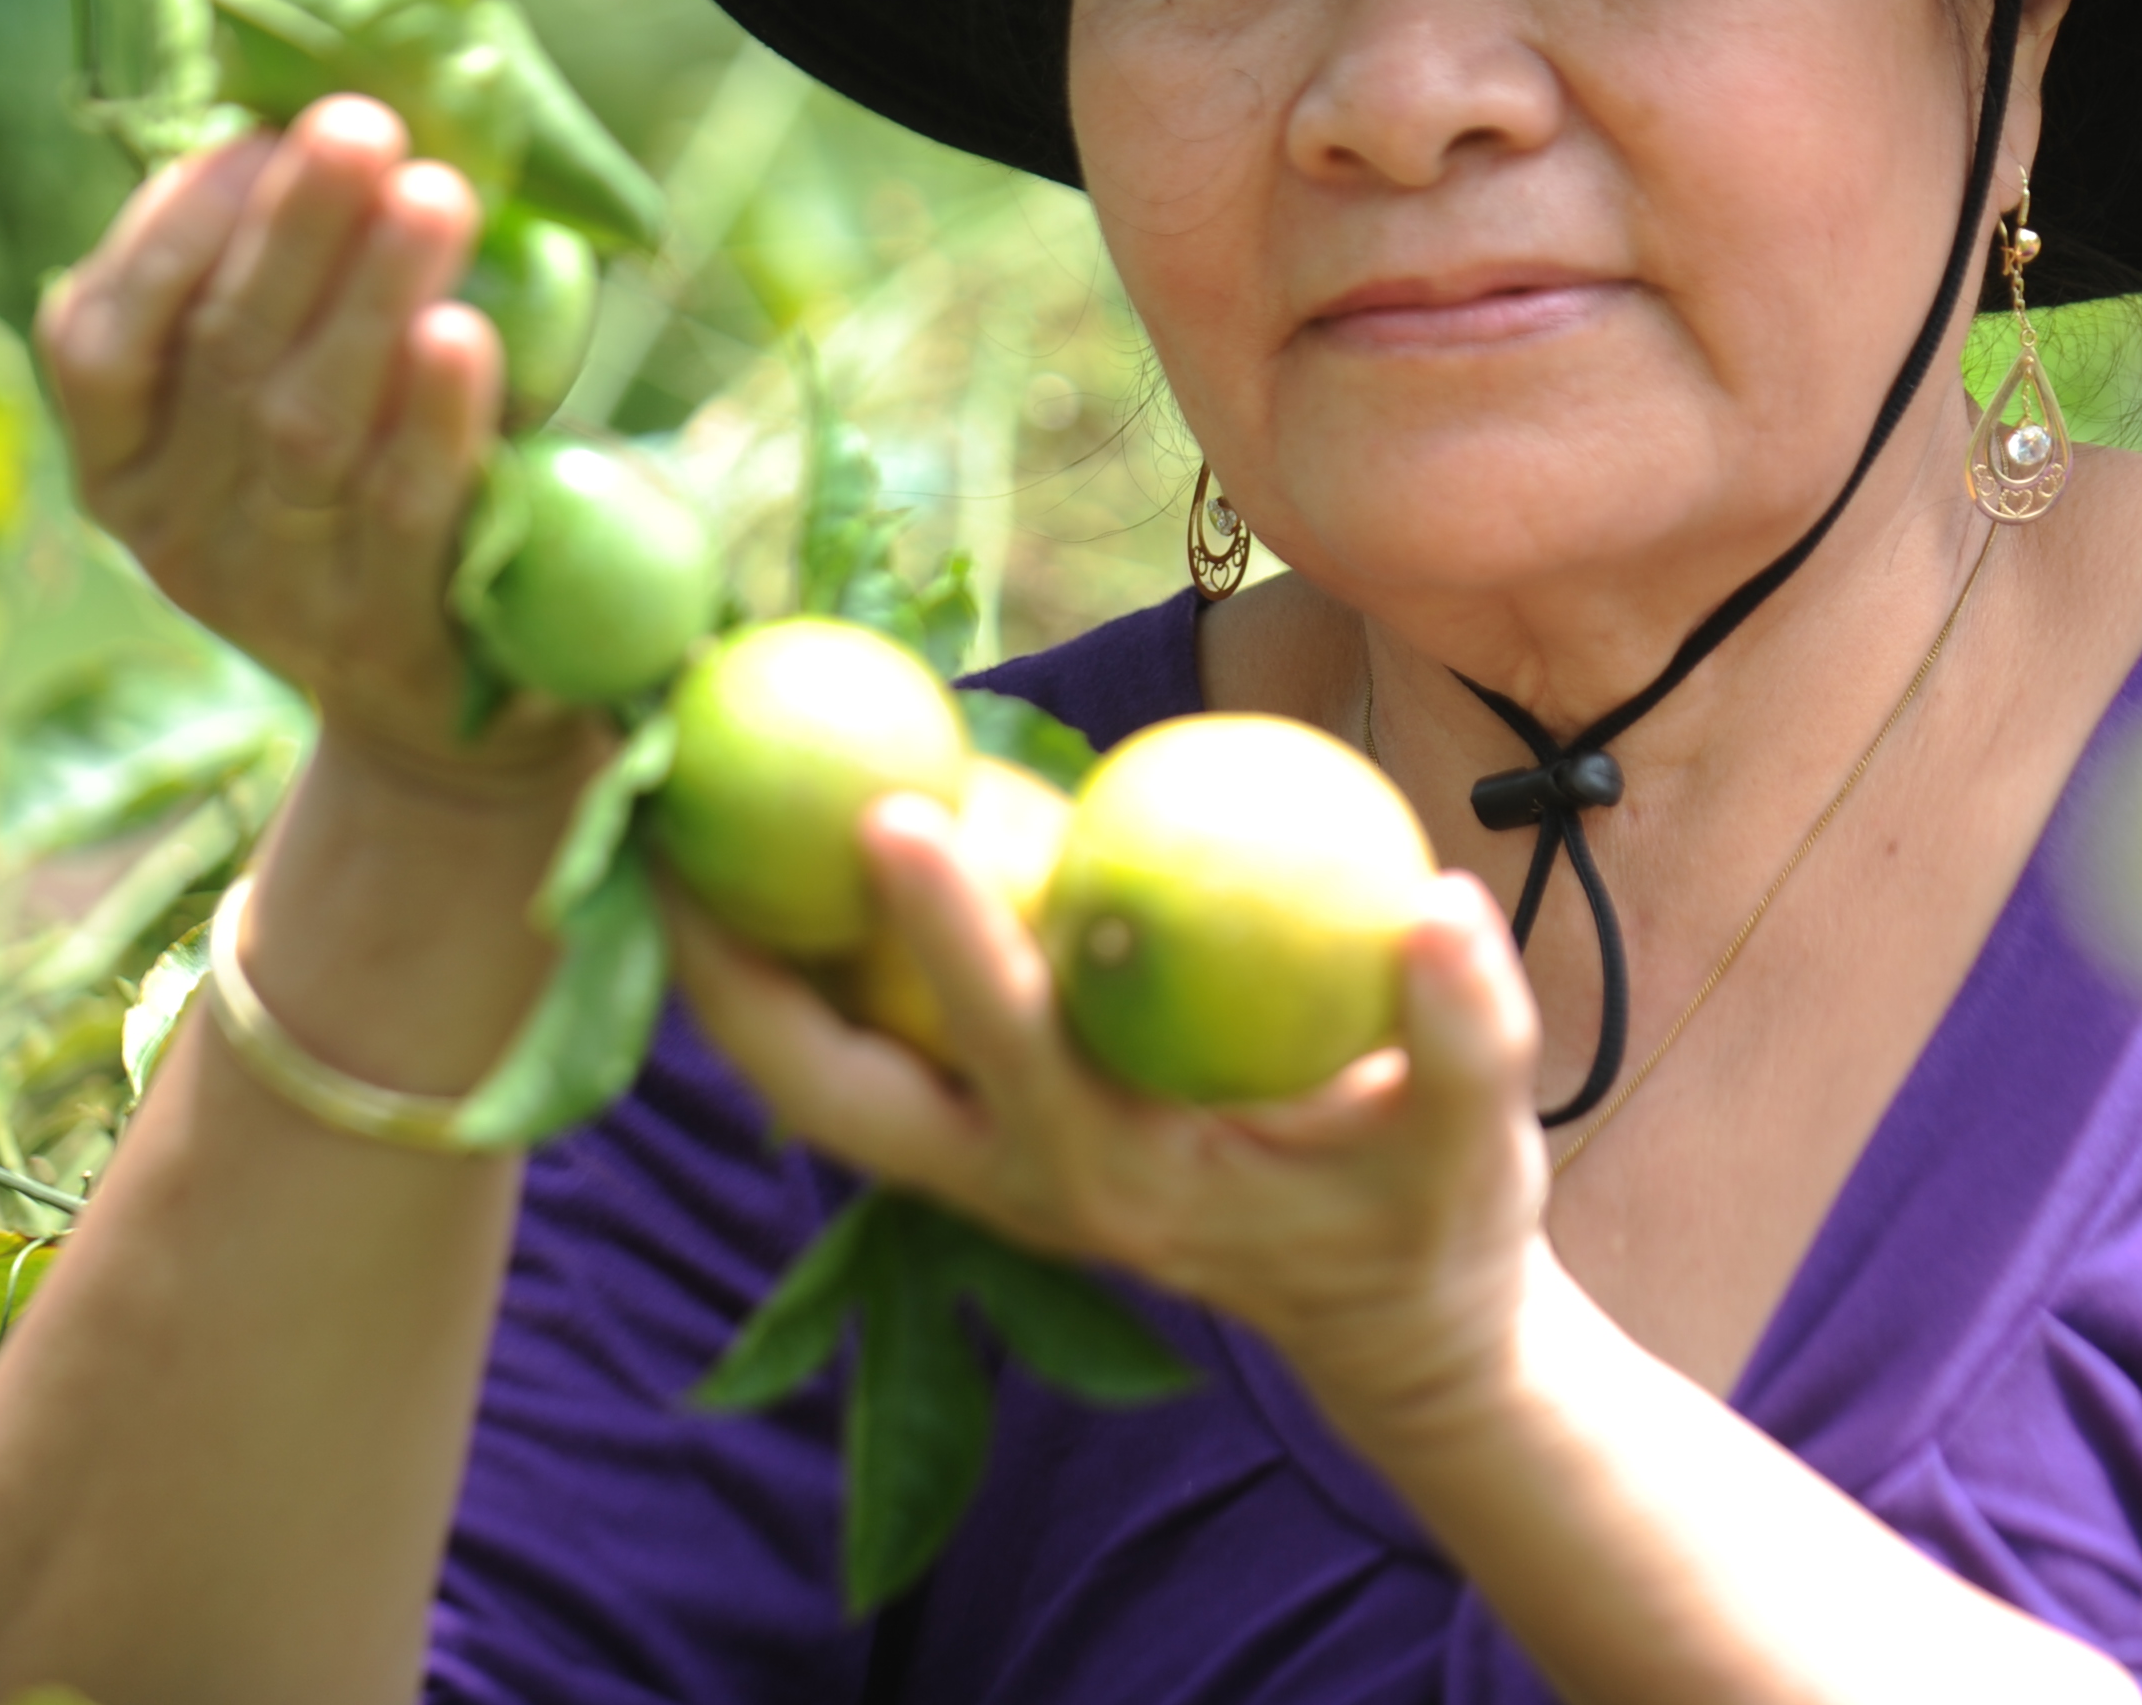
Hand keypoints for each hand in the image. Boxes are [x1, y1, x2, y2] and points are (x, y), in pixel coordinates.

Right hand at [39, 95, 577, 791]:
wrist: (442, 702)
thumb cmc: (360, 493)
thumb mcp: (272, 406)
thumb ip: (272, 295)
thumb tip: (314, 118)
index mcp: (119, 462)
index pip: (97, 343)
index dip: (167, 231)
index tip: (250, 135)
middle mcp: (176, 530)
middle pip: (224, 360)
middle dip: (293, 229)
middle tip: (360, 124)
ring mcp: (274, 589)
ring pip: (306, 425)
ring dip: (370, 297)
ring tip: (435, 193)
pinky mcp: (382, 632)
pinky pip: (402, 511)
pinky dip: (431, 418)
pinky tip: (464, 335)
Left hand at [672, 795, 1552, 1444]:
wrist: (1390, 1329)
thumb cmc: (1430, 1220)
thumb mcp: (1476, 1142)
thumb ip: (1471, 1032)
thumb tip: (1440, 907)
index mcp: (1126, 1176)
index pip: (1013, 1045)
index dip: (950, 932)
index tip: (895, 811)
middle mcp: (1024, 1186)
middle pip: (829, 1090)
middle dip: (736, 970)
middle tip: (666, 823)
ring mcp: (989, 1181)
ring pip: (815, 1086)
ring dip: (735, 974)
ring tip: (666, 828)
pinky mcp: (985, 1155)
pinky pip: (859, 1063)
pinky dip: (801, 975)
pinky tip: (771, 862)